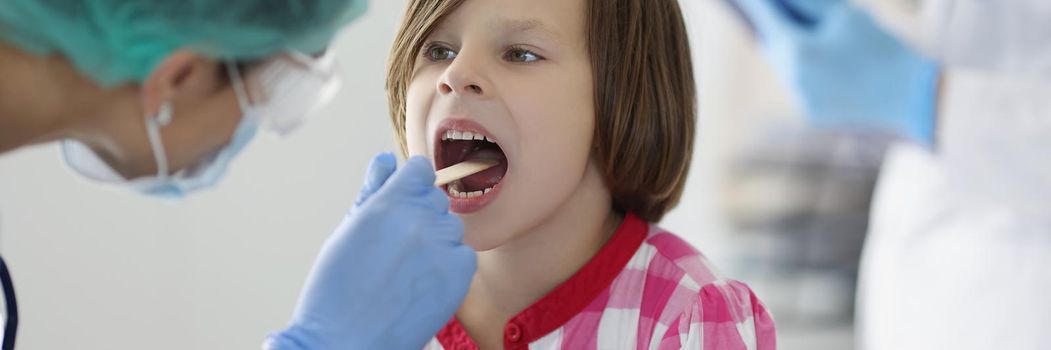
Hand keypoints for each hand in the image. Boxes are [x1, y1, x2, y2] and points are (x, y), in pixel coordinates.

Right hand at [265, 154, 475, 349]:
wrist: (346, 341)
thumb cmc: (337, 289)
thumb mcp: (348, 231)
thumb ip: (372, 191)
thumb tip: (387, 159)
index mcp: (389, 202)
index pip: (420, 169)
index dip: (410, 184)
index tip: (402, 203)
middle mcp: (420, 218)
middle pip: (436, 199)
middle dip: (420, 215)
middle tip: (395, 247)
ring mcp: (443, 246)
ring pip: (451, 227)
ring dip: (436, 241)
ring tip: (407, 269)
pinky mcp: (459, 273)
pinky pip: (463, 255)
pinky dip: (449, 266)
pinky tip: (423, 283)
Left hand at [732, 0, 940, 143]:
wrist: (912, 97)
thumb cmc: (882, 47)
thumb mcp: (846, 15)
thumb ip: (809, 3)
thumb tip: (784, 0)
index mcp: (797, 50)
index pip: (767, 17)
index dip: (757, 3)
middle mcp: (791, 78)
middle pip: (771, 44)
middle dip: (768, 25)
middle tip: (757, 9)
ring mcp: (800, 98)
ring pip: (784, 67)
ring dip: (785, 49)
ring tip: (778, 31)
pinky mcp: (812, 114)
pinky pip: (799, 86)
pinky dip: (803, 72)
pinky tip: (809, 60)